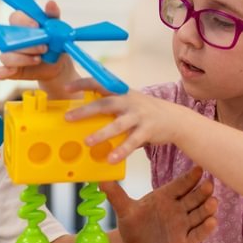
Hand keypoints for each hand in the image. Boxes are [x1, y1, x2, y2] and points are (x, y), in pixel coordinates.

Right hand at [0, 0, 75, 91]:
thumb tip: (51, 3)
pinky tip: (13, 71)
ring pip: (5, 55)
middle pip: (9, 37)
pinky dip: (3, 72)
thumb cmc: (54, 43)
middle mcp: (11, 38)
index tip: (37, 26)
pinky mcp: (9, 70)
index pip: (15, 18)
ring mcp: (9, 54)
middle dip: (26, 43)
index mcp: (22, 24)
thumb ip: (53, 16)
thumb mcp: (57, 29)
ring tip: (38, 59)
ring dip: (21, 58)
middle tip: (44, 47)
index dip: (24, 21)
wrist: (57, 64)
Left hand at [65, 80, 184, 161]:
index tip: (67, 88)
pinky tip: (111, 159)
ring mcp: (139, 115)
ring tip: (88, 142)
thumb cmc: (144, 112)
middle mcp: (129, 101)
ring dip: (102, 133)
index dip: (83, 84)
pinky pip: (132, 141)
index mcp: (121, 93)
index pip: (100, 83)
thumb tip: (83, 120)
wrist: (175, 119)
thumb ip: (110, 109)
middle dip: (85, 111)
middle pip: (105, 104)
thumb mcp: (127, 104)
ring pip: (118, 124)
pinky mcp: (148, 130)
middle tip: (68, 118)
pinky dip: (121, 151)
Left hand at [107, 165, 216, 242]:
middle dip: (202, 191)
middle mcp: (178, 209)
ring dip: (207, 208)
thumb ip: (116, 195)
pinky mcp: (186, 242)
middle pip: (193, 198)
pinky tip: (212, 222)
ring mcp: (183, 225)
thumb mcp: (124, 210)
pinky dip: (205, 228)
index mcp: (165, 197)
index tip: (198, 169)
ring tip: (213, 202)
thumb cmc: (131, 226)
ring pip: (199, 214)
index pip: (180, 185)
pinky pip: (198, 234)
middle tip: (209, 183)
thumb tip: (101, 179)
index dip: (189, 178)